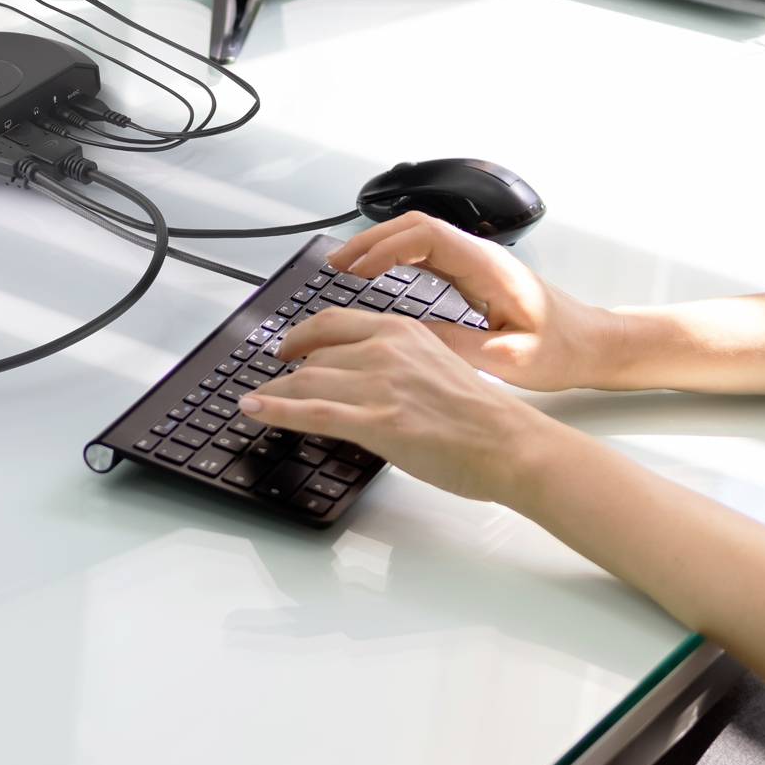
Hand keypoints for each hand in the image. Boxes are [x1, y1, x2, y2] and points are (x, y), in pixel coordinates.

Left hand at [239, 308, 550, 503]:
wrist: (510, 443)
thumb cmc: (483, 415)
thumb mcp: (437, 365)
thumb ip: (399, 362)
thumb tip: (367, 374)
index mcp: (402, 331)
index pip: (334, 322)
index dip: (301, 335)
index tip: (287, 347)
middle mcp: (386, 349)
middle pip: (315, 353)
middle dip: (286, 371)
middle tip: (270, 381)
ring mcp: (379, 385)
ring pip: (307, 381)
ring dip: (274, 393)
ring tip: (256, 403)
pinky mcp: (376, 422)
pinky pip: (311, 411)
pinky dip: (274, 409)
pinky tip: (253, 409)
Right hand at [330, 212, 607, 392]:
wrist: (594, 344)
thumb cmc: (563, 350)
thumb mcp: (508, 359)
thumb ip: (457, 346)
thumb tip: (406, 336)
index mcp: (489, 268)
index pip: (427, 236)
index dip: (385, 247)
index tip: (356, 271)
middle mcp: (480, 256)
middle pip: (415, 227)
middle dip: (371, 241)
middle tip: (336, 264)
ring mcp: (476, 262)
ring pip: (418, 237)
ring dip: (380, 247)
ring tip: (345, 267)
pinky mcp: (474, 275)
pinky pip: (427, 254)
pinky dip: (396, 258)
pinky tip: (376, 275)